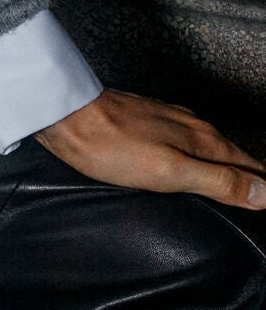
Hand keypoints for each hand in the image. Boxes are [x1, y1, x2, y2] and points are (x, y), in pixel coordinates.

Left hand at [36, 87, 265, 208]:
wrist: (64, 114)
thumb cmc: (111, 146)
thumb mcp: (170, 172)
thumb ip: (218, 181)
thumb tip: (264, 193)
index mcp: (202, 140)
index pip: (249, 166)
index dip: (262, 187)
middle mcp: (190, 125)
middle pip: (233, 156)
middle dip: (251, 176)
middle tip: (260, 196)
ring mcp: (167, 120)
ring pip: (210, 146)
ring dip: (227, 165)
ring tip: (237, 183)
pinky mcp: (146, 120)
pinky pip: (186, 141)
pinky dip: (200, 156)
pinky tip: (191, 163)